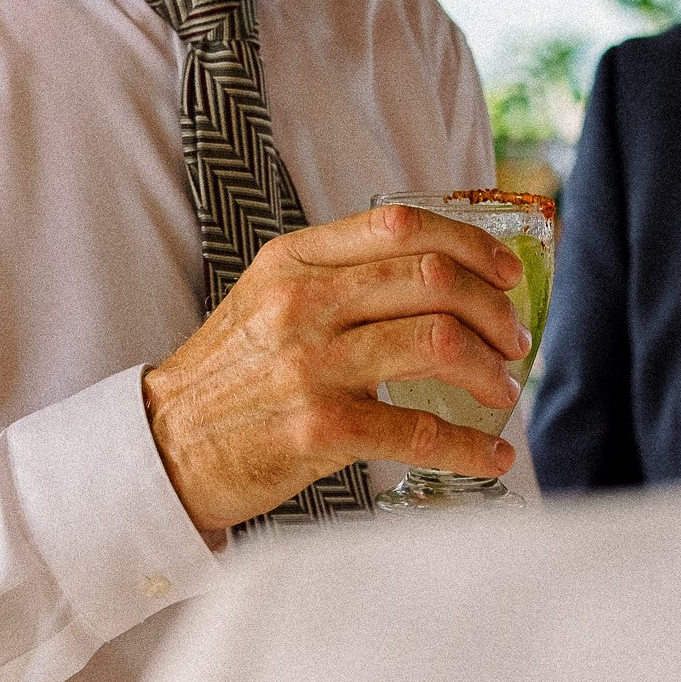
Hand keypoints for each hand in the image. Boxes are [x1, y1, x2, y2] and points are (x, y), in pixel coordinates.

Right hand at [142, 202, 532, 530]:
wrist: (167, 445)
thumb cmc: (231, 373)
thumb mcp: (268, 297)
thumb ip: (337, 275)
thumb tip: (437, 271)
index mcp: (294, 259)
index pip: (402, 225)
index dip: (471, 243)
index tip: (505, 271)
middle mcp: (303, 302)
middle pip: (433, 279)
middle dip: (494, 309)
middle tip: (513, 339)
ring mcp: (311, 365)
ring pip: (437, 343)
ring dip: (490, 370)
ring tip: (502, 390)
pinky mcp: (319, 429)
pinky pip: (419, 430)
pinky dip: (469, 446)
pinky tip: (489, 455)